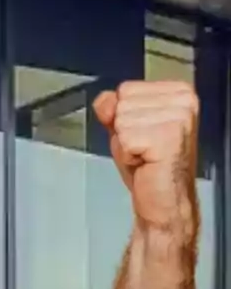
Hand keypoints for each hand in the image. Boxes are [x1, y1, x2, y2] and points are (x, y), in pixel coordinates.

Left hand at [93, 80, 198, 234]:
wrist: (164, 199)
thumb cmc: (149, 164)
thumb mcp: (124, 126)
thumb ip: (112, 107)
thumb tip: (105, 101)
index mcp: (178, 92)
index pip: (125, 89)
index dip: (123, 116)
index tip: (142, 134)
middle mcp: (184, 100)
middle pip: (121, 103)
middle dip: (123, 130)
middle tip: (143, 148)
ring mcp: (178, 118)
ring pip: (121, 120)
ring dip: (126, 143)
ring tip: (145, 154)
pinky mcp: (168, 137)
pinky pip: (124, 138)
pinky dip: (127, 155)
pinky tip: (145, 162)